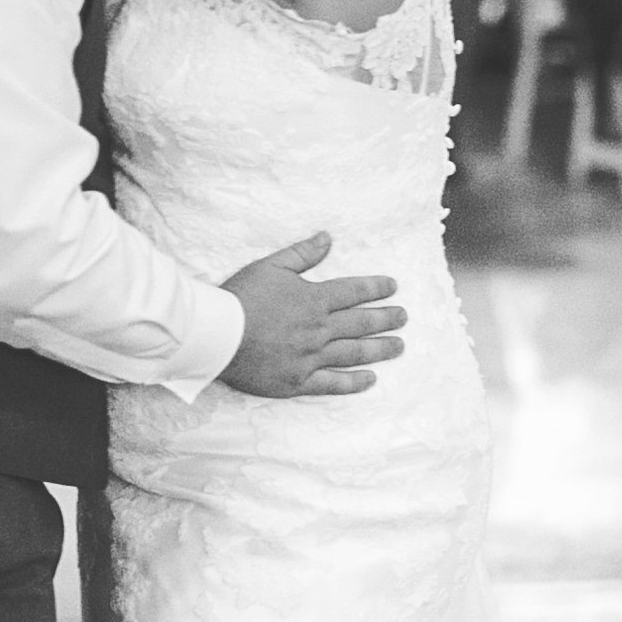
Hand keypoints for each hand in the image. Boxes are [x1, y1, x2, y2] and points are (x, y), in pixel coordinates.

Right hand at [219, 230, 406, 399]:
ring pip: (354, 353)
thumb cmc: (241, 297)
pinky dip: (353, 382)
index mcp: (314, 299)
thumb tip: (328, 238)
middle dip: (386, 318)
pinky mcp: (299, 380)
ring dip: (380, 349)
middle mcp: (319, 329)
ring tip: (399, 346)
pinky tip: (370, 379)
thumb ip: (302, 254)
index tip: (393, 287)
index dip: (376, 288)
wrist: (218, 335)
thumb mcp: (271, 266)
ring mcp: (311, 357)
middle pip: (361, 323)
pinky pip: (333, 384)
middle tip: (403, 317)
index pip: (353, 291)